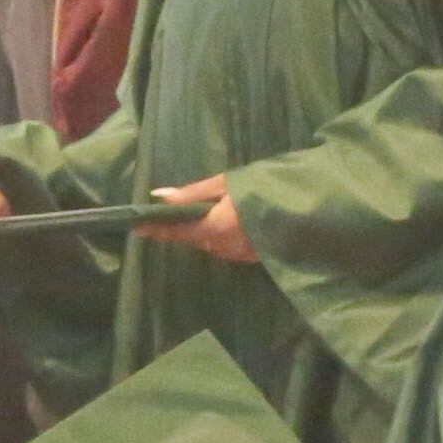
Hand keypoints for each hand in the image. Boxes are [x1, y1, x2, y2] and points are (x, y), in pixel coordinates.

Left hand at [137, 176, 256, 262]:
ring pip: (211, 243)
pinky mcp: (253, 258)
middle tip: (165, 214)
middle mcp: (223, 248)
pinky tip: (229, 221)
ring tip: (204, 212)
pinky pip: (227, 247)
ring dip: (203, 230)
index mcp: (215, 228)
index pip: (175, 231)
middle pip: (194, 238)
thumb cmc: (267, 189)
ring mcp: (240, 256)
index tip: (133, 226)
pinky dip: (221, 235)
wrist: (310, 210)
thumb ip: (194, 194)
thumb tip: (160, 196)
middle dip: (181, 227)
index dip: (153, 228)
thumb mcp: (228, 184)